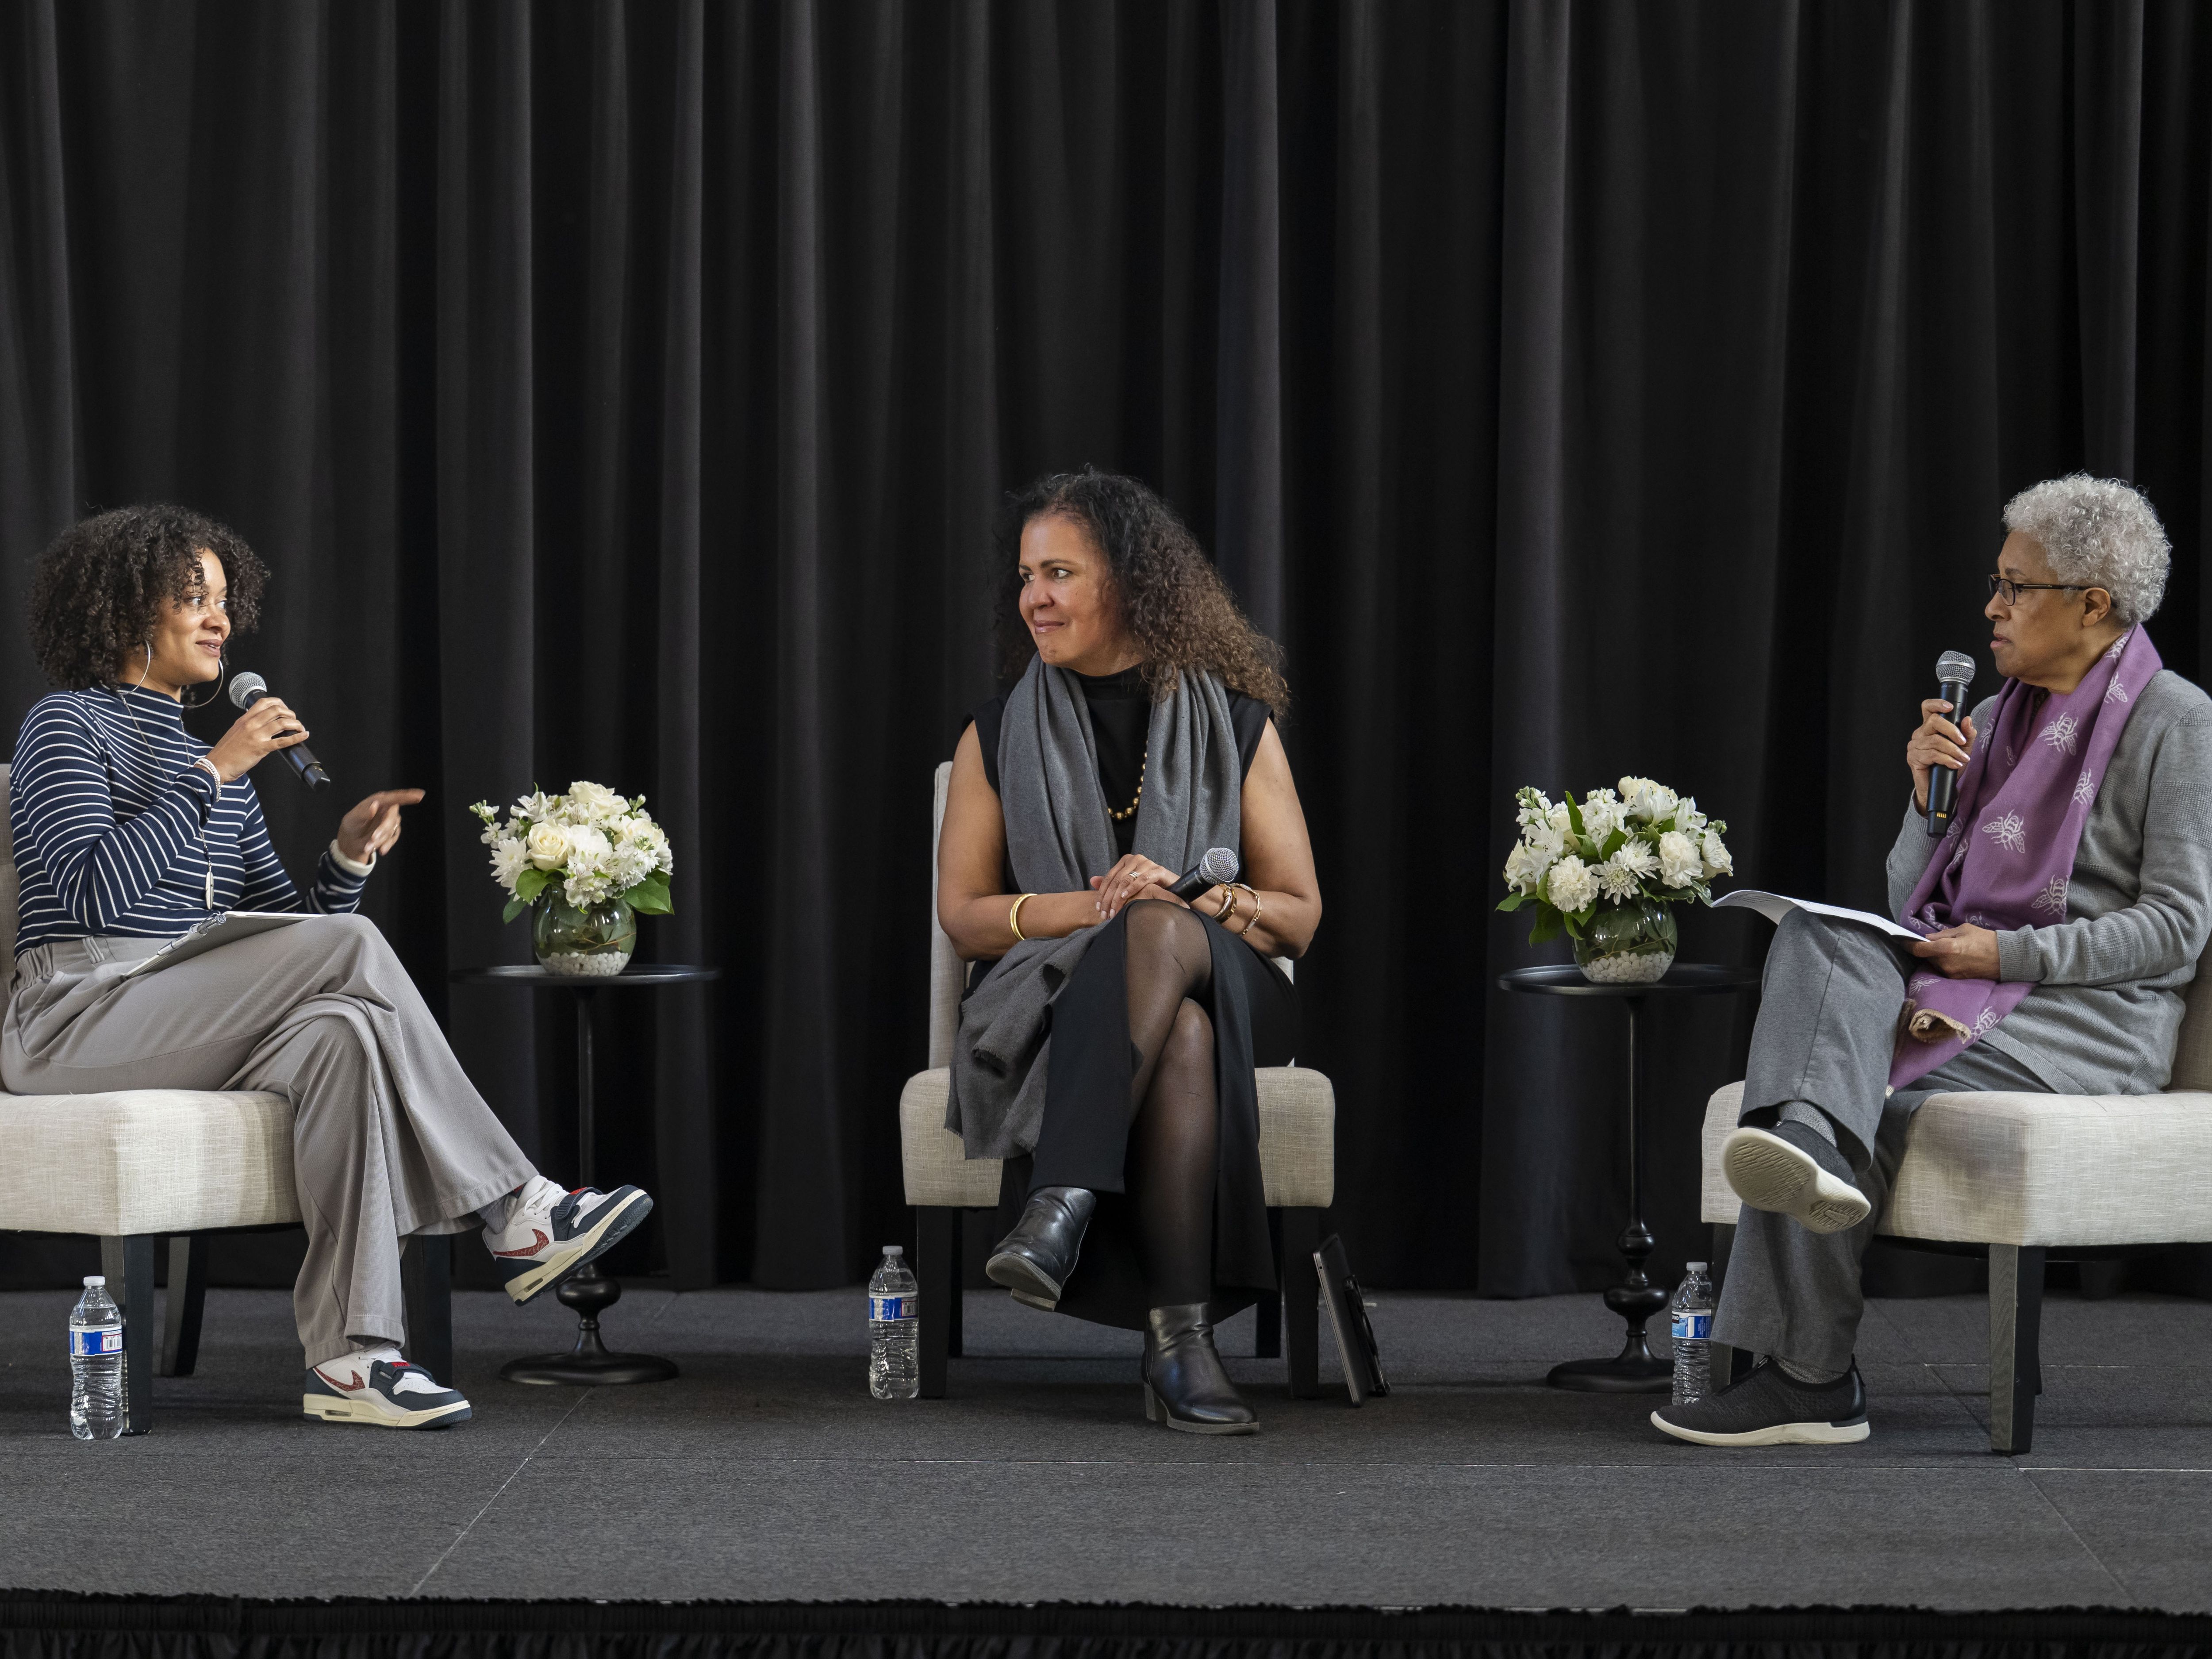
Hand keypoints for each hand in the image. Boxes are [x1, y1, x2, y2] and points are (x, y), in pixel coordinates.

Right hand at [204, 696, 309, 781]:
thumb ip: (249, 726)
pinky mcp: (260, 748)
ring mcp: (256, 736)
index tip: (285, 709)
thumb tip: (265, 724)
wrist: (216, 765)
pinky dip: (297, 737)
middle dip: (290, 713)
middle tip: (294, 720)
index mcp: (244, 719)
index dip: (279, 703)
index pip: (264, 702)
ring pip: (282, 723)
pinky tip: (304, 735)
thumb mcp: (236, 732)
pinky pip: (283, 741)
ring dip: (296, 724)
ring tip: (300, 728)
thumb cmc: (226, 752)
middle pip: (276, 710)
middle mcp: (250, 724)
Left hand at [336, 790, 424, 863]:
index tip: (420, 795)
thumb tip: (375, 805)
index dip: (407, 796)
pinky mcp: (393, 831)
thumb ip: (363, 812)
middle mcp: (387, 808)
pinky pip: (394, 838)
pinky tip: (380, 850)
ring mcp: (391, 820)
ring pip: (392, 829)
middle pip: (392, 817)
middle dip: (383, 829)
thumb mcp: (352, 819)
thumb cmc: (351, 826)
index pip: (394, 798)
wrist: (351, 842)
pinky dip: (387, 844)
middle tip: (372, 839)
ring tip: (368, 846)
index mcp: (378, 800)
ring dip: (380, 839)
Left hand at [1089, 854, 1183, 920]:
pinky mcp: (1158, 870)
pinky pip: (1142, 879)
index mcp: (1126, 861)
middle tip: (1105, 914)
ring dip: (1118, 897)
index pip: (1109, 877)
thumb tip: (1092, 881)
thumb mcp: (1128, 885)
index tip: (1097, 908)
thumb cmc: (1149, 887)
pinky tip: (1125, 898)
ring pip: (1126, 880)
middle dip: (1108, 899)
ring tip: (1113, 910)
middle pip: (1116, 880)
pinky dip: (1132, 889)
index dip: (1101, 893)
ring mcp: (1147, 863)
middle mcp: (1135, 859)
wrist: (1172, 889)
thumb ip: (1112, 883)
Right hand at [1908, 697, 1977, 812]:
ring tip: (1962, 759)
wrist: (1940, 788)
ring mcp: (1914, 746)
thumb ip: (1967, 735)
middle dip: (1952, 730)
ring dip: (1953, 750)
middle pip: (1933, 721)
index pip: (1927, 708)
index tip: (1950, 708)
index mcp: (1930, 728)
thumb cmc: (1950, 766)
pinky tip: (1955, 764)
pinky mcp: (1913, 759)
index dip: (1936, 704)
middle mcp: (1920, 734)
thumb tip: (1967, 720)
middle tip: (1963, 742)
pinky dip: (1947, 759)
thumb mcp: (1964, 749)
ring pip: (1935, 740)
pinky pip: (1932, 754)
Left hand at [1911, 924, 1999, 978]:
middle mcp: (1945, 963)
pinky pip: (1943, 969)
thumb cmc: (1985, 939)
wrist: (2006, 958)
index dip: (1908, 945)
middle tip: (1931, 941)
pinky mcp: (1956, 978)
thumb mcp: (1963, 930)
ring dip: (1935, 956)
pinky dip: (1943, 962)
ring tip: (1947, 948)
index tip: (1902, 940)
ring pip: (1934, 963)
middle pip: (1926, 956)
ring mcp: (1951, 973)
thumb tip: (1928, 938)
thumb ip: (1943, 934)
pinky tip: (1953, 956)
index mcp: (1946, 949)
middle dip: (1926, 949)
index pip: (1918, 949)